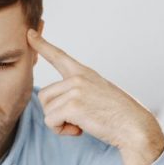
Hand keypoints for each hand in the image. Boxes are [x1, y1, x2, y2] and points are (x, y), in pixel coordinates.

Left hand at [27, 29, 163, 164]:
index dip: (42, 45)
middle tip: (76, 120)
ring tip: (80, 124)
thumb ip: (78, 91)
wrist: (134, 126)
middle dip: (55, 113)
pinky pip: (51, 121)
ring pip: (47, 110)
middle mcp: (78, 77)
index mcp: (84, 73)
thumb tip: (55, 103)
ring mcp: (75, 89)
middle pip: (44, 96)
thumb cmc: (118, 116)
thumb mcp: (98, 94)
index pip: (59, 56)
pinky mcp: (72, 105)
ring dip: (59, 123)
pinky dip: (61, 130)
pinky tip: (79, 130)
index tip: (29, 34)